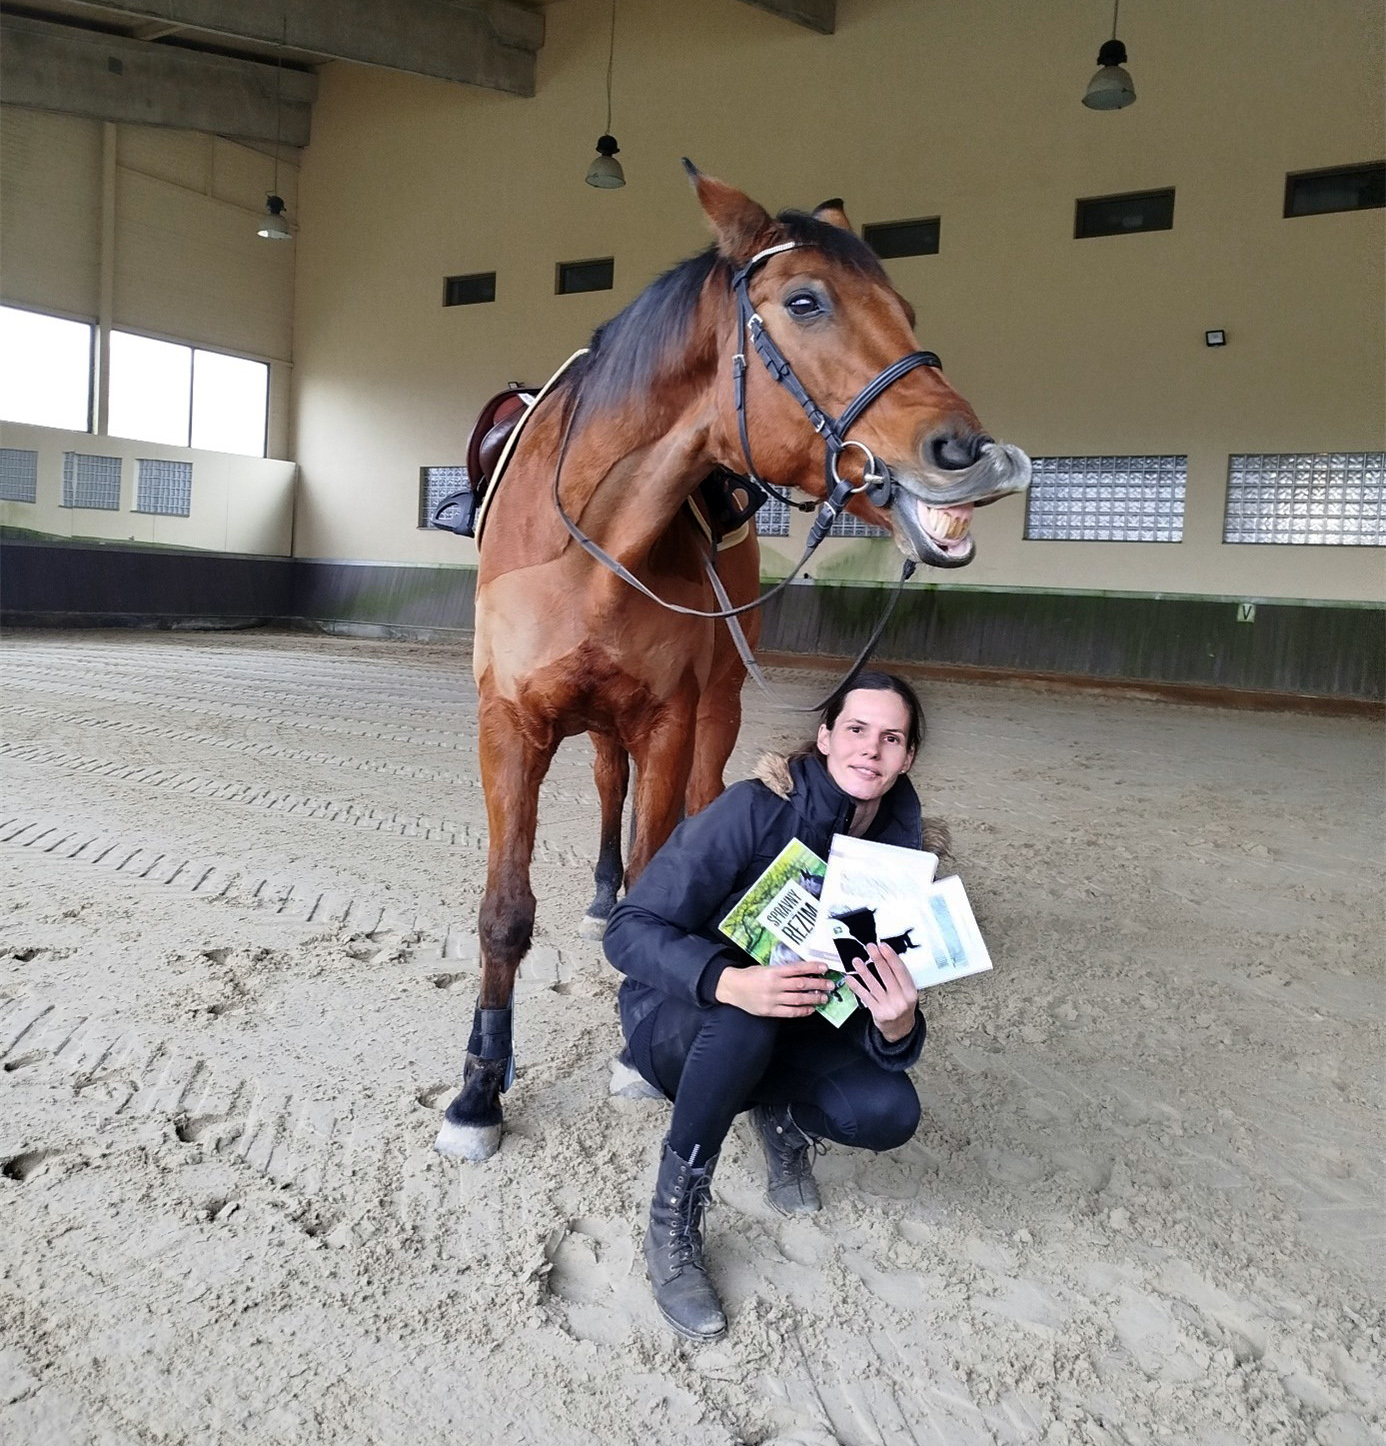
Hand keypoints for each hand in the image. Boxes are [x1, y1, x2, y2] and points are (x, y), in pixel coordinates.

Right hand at [715, 959, 832, 1017]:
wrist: (732, 987)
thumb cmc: (750, 976)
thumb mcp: (765, 967)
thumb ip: (782, 970)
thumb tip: (804, 971)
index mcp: (773, 971)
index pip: (797, 969)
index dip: (812, 968)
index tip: (824, 967)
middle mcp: (774, 985)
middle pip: (801, 985)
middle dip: (818, 984)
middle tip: (830, 985)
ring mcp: (772, 999)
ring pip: (798, 999)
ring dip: (813, 999)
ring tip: (824, 998)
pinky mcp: (770, 1011)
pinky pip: (790, 1012)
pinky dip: (802, 1011)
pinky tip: (811, 1009)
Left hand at [842, 942, 917, 1042]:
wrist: (900, 1028)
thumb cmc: (903, 1005)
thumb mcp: (907, 992)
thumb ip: (900, 977)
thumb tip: (886, 956)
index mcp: (910, 992)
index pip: (900, 971)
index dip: (891, 957)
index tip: (883, 946)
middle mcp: (900, 999)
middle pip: (887, 975)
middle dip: (877, 959)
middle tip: (870, 947)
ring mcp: (888, 1006)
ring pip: (873, 985)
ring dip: (863, 971)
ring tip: (856, 961)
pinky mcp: (877, 1012)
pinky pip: (864, 996)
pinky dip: (856, 986)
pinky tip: (850, 978)